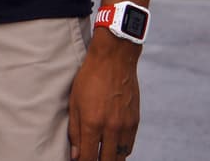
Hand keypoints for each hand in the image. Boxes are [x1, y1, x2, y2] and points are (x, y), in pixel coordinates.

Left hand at [68, 33, 140, 160]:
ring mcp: (125, 126)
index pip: (88, 158)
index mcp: (92, 123)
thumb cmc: (89, 78)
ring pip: (120, 156)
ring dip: (110, 159)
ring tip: (101, 157)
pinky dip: (121, 151)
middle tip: (90, 159)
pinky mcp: (135, 121)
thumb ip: (75, 131)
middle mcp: (111, 128)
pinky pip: (129, 146)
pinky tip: (113, 149)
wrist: (114, 59)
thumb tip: (75, 155)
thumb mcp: (74, 102)